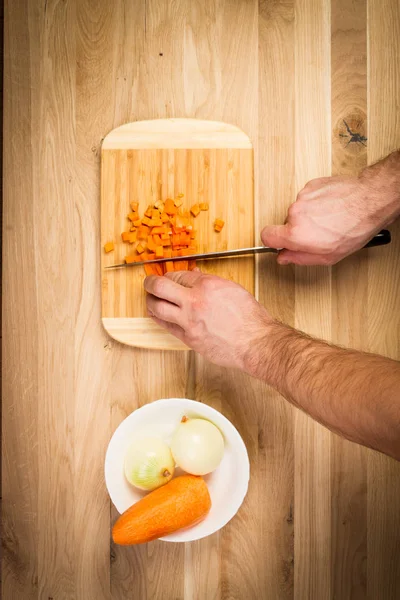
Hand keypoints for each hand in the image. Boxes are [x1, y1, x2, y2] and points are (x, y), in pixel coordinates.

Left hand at [144, 270, 272, 368]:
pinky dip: (159, 318)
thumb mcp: (231, 289)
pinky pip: (166, 326)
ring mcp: (189, 321)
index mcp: (207, 285)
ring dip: (150, 301)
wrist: (255, 342)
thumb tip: (196, 276)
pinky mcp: (188, 338)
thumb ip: (210, 282)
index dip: (171, 275)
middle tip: (148, 282)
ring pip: (157, 307)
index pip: (178, 275)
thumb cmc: (249, 317)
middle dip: (150, 283)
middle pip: (160, 287)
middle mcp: (195, 301)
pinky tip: (157, 315)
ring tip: (150, 299)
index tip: (169, 277)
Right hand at [261, 158, 399, 265]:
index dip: (272, 241)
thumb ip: (300, 258)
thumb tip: (284, 257)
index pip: (266, 236)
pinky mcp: (311, 185)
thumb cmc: (354, 229)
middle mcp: (295, 213)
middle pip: (286, 223)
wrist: (369, 201)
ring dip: (309, 216)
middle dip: (298, 229)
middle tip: (318, 233)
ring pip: (298, 210)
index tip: (279, 243)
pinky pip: (307, 198)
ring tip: (329, 219)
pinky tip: (331, 208)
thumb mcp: (327, 256)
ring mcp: (302, 197)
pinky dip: (316, 203)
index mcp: (296, 233)